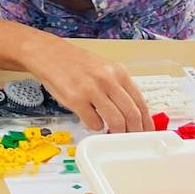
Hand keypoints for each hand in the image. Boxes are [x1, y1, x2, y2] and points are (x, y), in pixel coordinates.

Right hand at [22, 34, 152, 132]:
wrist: (47, 53)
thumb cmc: (74, 63)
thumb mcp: (103, 68)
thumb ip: (117, 87)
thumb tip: (132, 113)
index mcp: (118, 72)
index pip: (140, 102)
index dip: (146, 122)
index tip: (147, 133)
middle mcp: (107, 80)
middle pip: (131, 114)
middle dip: (134, 132)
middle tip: (132, 140)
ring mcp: (91, 90)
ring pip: (116, 121)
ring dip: (116, 132)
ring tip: (112, 134)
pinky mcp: (75, 100)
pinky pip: (94, 123)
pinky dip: (96, 127)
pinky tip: (92, 122)